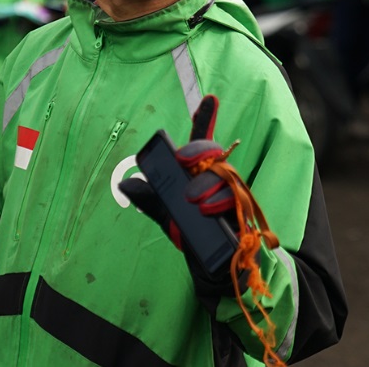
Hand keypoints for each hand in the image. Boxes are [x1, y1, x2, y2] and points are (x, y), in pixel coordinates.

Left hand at [119, 96, 239, 294]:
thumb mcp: (167, 216)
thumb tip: (125, 183)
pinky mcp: (243, 212)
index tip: (210, 98)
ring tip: (192, 200)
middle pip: (212, 153)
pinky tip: (207, 209)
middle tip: (182, 160)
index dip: (206, 119)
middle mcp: (219, 178)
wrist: (217, 270)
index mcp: (201, 174)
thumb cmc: (194, 235)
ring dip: (206, 183)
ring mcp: (233, 193)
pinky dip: (219, 201)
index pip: (203, 143)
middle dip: (197, 151)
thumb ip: (150, 199)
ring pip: (223, 174)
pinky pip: (234, 198)